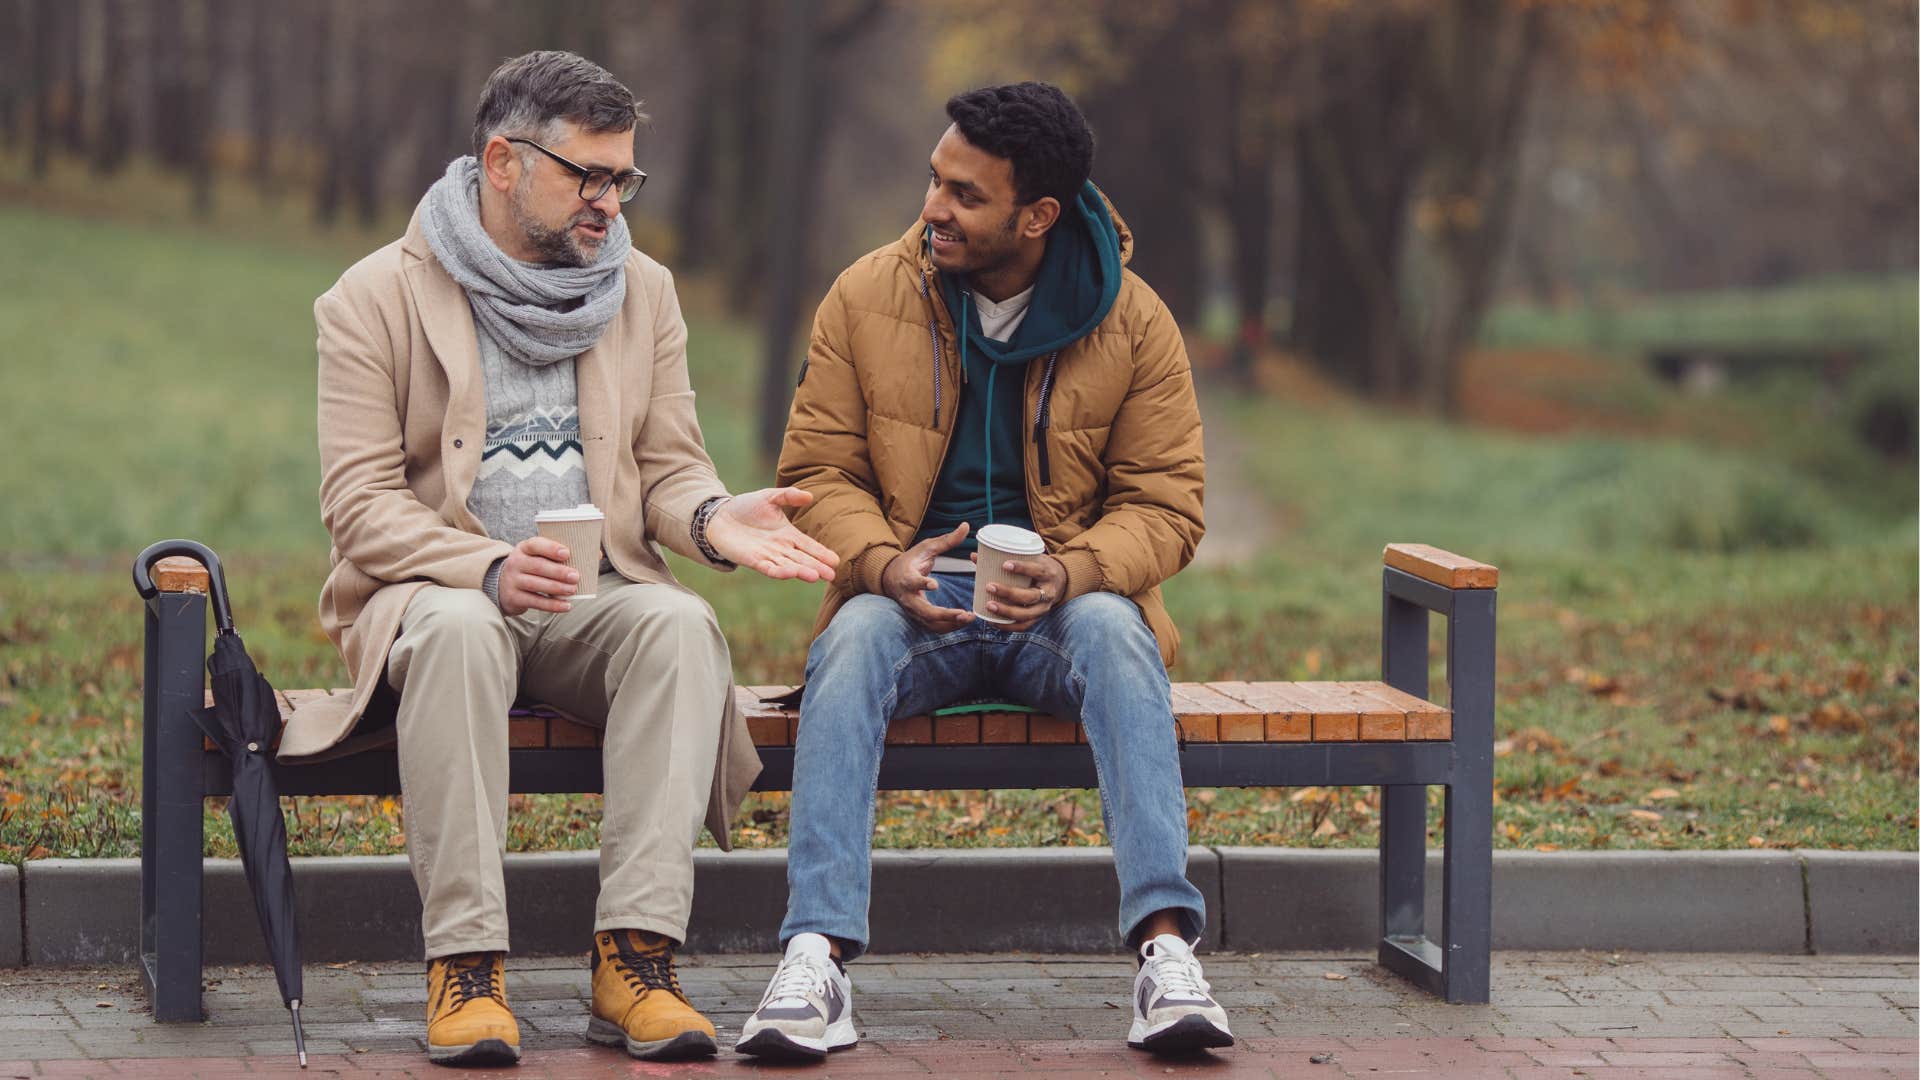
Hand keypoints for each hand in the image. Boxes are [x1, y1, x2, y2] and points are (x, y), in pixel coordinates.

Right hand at [497, 536, 577, 615]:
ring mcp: (513, 581)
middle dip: (558, 572)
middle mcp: (515, 563)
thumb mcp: (536, 556)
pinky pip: (535, 602)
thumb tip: (590, 557)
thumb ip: (555, 556)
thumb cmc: (529, 568)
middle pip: (538, 566)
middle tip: (575, 576)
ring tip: (572, 590)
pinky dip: (552, 605)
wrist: (502, 585)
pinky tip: (566, 605)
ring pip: (536, 584)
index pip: (535, 545)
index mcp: (524, 548)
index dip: (551, 548)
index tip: (566, 553)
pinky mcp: (514, 598)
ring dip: (557, 588)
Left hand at [704, 487, 839, 581]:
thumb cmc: (746, 507)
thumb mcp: (770, 497)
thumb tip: (809, 496)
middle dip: (817, 567)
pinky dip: (779, 571)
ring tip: (815, 576)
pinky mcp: (752, 560)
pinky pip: (768, 567)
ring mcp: (767, 555)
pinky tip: (790, 573)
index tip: (835, 561)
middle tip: (832, 576)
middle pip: (802, 559)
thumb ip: (788, 496)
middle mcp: (780, 548)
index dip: (821, 553)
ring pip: (788, 565)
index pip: (809, 546)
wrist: (719, 516)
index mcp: (787, 534)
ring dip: (801, 571)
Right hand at [881, 522, 975, 632]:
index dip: (922, 584)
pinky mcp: (919, 618)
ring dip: (950, 623)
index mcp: (907, 577)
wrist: (891, 578)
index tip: (934, 584)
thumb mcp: (927, 548)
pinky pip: (934, 627)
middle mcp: (908, 597)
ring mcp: (913, 610)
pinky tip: (965, 621)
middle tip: (962, 613)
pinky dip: (950, 627)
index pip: (912, 582)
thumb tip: (966, 526)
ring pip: (930, 623)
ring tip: (969, 618)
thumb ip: (947, 540)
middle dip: (944, 614)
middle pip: (924, 611)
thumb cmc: (910, 561)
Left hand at [977, 552, 1066, 631]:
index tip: (1005, 564)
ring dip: (1006, 611)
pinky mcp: (1038, 618)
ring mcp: (1044, 608)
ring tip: (989, 605)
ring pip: (1026, 614)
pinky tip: (993, 622)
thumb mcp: (1030, 559)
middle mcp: (1048, 592)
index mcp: (1047, 573)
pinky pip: (1024, 626)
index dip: (1022, 568)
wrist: (1060, 582)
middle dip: (1008, 592)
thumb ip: (1004, 557)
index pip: (1037, 571)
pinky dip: (1008, 626)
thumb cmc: (1038, 567)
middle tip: (989, 586)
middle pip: (1030, 596)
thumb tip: (974, 556)